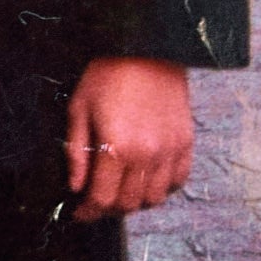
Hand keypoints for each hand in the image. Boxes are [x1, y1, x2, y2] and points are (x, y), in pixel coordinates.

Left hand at [65, 58, 192, 221]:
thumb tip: (75, 187)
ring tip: (121, 189)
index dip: (88, 213)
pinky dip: (161, 187)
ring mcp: (170, 150)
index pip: (102, 199)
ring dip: (135, 201)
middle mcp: (146, 155)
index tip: (79, 213)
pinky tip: (146, 177)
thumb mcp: (79, 109)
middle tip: (96, 200)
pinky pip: (177, 181)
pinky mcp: (185, 142)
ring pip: (154, 199)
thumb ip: (77, 153)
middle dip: (108, 209)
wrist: (146, 48)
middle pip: (128, 204)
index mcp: (116, 148)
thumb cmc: (108, 75)